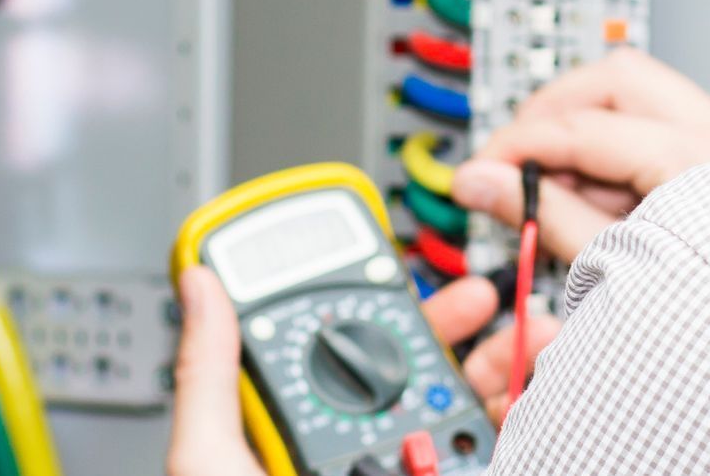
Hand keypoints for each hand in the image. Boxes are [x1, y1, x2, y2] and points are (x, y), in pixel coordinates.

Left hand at [166, 268, 554, 475]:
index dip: (366, 303)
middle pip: (405, 380)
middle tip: (481, 300)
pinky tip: (528, 407)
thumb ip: (208, 373)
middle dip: (449, 334)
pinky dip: (512, 431)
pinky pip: (483, 458)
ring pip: (454, 423)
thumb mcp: (211, 459)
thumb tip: (197, 285)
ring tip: (521, 345)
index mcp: (288, 438)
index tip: (395, 268)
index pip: (331, 352)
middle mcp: (348, 462)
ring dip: (494, 379)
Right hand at [451, 49, 709, 261]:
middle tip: (518, 154)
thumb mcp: (615, 265)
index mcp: (691, 160)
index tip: (480, 169)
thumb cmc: (701, 310)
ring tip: (565, 191)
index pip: (578, 127)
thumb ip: (542, 214)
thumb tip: (480, 182)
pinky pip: (653, 124)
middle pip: (613, 80)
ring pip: (634, 94)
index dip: (515, 145)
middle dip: (555, 111)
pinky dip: (613, 151)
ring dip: (583, 130)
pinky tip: (600, 199)